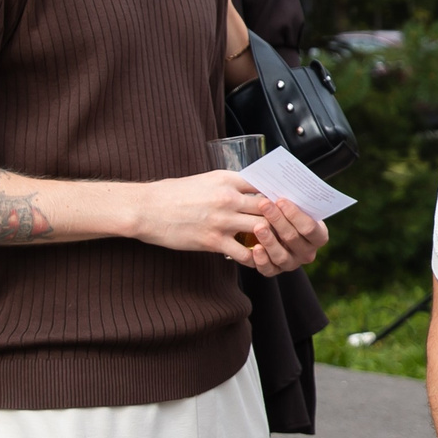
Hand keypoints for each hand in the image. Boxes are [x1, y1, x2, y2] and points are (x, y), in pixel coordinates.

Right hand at [128, 170, 281, 261]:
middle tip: (290, 228)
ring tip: (278, 244)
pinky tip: (257, 258)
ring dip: (272, 238)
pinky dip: (254, 257)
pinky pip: (244, 253)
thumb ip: (229, 185)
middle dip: (282, 219)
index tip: (287, 204)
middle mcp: (228, 198)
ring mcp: (222, 220)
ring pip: (262, 230)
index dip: (279, 196)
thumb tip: (251, 191)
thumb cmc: (174, 194)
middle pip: (269, 208)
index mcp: (227, 179)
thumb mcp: (205, 179)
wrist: (146, 209)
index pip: (265, 185)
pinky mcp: (213, 241)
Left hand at [244, 196, 326, 274]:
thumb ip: (290, 201)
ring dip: (269, 240)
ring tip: (258, 226)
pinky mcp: (275, 271)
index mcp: (319, 236)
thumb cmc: (286, 212)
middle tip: (264, 205)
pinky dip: (262, 260)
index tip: (281, 200)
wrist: (278, 227)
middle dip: (278, 220)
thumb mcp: (293, 206)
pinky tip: (255, 248)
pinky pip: (269, 270)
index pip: (309, 227)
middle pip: (293, 239)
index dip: (295, 214)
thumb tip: (278, 185)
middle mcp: (308, 253)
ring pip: (281, 256)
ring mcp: (292, 263)